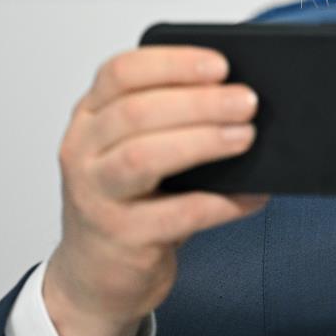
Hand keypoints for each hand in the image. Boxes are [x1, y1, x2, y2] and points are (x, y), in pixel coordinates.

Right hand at [45, 46, 267, 335]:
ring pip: (145, 157)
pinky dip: (221, 202)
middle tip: (247, 101)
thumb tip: (240, 97)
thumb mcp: (137, 146)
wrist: (97, 273)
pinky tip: (252, 195)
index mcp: (90, 115)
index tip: (220, 64)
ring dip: (203, 142)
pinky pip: (176, 215)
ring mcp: (96, 195)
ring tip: (246, 137)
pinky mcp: (120, 237)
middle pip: (137, 112)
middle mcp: (83, 150)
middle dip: (199, 102)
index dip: (173, 62)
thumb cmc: (130, 198)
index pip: (121, 72)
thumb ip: (171, 117)